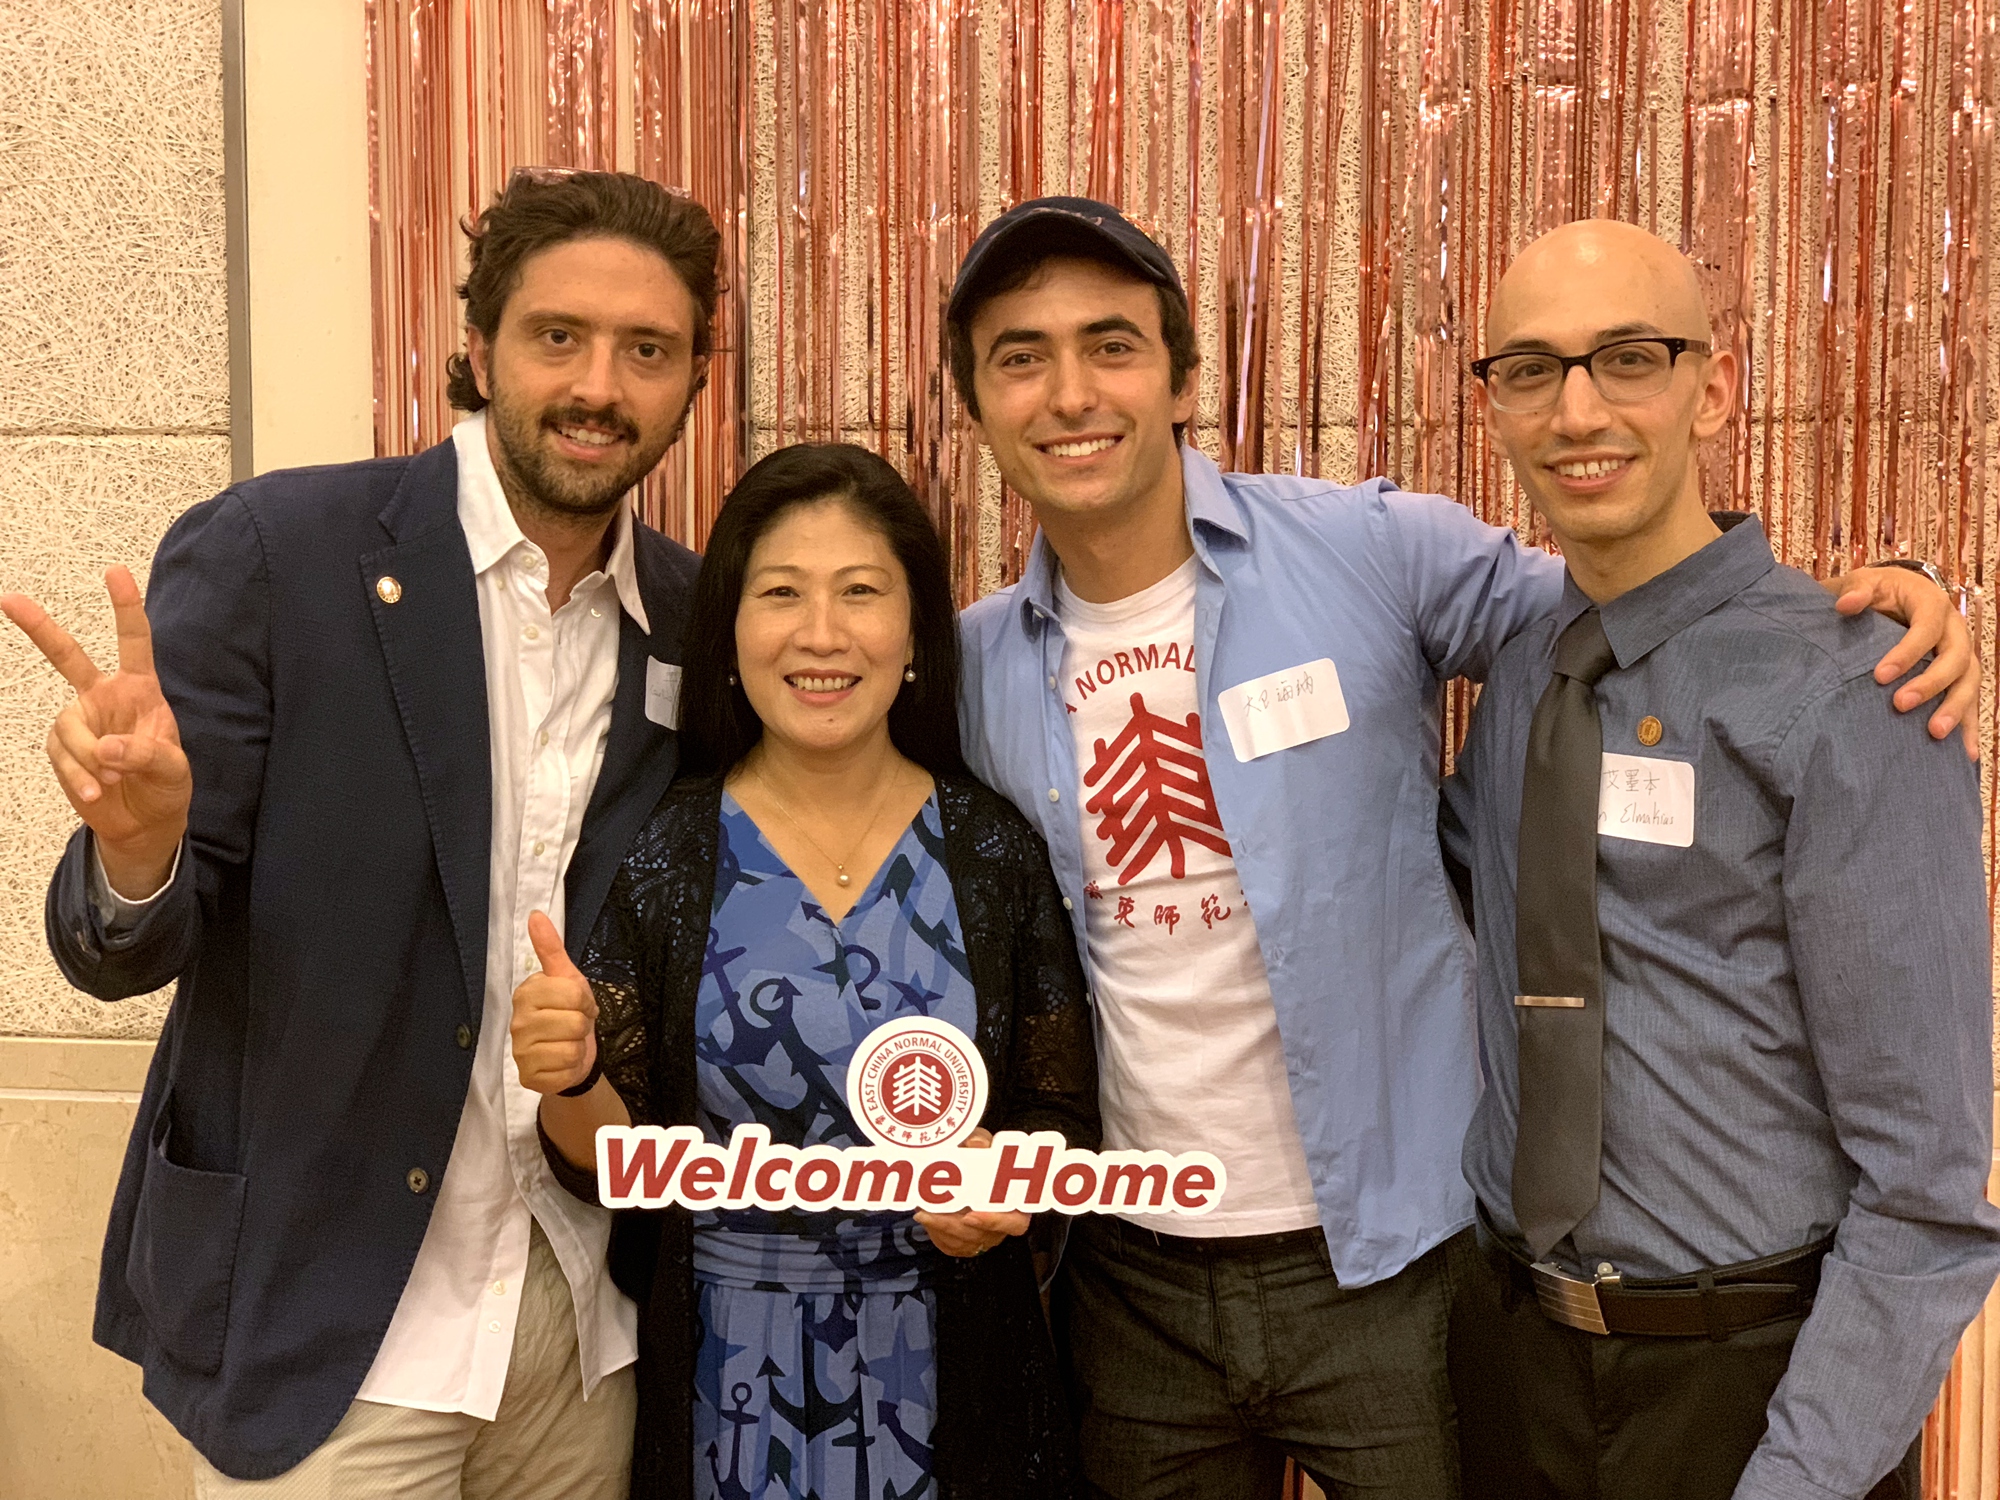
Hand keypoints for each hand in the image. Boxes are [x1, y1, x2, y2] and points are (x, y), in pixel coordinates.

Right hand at [2, 568, 191, 894]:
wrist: (144, 822)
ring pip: (69, 728)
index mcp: (140, 691)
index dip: (126, 607)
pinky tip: (97, 793)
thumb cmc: (166, 786)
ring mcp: (80, 722)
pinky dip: (78, 777)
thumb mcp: (173, 770)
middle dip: (39, 628)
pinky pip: (61, 756)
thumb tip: (105, 749)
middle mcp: (105, 698)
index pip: (134, 643)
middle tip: (10, 599)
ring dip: (88, 760)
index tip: (115, 572)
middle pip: (68, 656)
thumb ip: (146, 754)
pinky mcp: (62, 749)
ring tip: (112, 781)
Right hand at [510, 910, 597, 1094]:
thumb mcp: (567, 978)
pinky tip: (562, 1063)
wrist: (570, 1055)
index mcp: (526, 992)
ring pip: (571, 1047)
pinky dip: (571, 1068)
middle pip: (574, 1021)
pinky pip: (565, 1070)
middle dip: (583, 1025)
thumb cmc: (568, 1012)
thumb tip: (536, 915)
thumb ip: (551, 948)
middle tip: (573, 1026)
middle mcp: (517, 1021)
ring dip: (578, 1047)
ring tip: (568, 1043)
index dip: (586, 1001)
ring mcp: (519, 1051)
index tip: (579, 1005)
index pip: (573, 993)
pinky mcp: (528, 1077)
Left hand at [913, 1129, 1031, 1257]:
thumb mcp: (980, 1144)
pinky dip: (935, 1231)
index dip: (996, 1222)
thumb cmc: (978, 1158)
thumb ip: (980, 1141)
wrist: (961, 1170)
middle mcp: (1000, 1226)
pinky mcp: (964, 1243)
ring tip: (922, 1209)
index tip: (970, 1215)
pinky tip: (924, 1215)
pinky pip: (950, 1244)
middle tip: (932, 1212)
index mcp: (1014, 1204)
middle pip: (981, 1236)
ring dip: (940, 1226)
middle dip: (954, 1225)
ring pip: (962, 1242)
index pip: (1016, 1223)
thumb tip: (976, 1142)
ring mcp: (982, 1238)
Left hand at [1827, 567, 1980, 758]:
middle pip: (1955, 658)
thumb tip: (1846, 604)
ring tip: (1934, 733)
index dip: (1907, 652)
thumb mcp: (1866, 583)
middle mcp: (1954, 631)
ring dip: (1955, 709)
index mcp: (1933, 605)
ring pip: (1969, 683)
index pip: (1927, 629)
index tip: (1879, 676)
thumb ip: (1857, 591)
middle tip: (1900, 704)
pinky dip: (1968, 728)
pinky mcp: (1959, 678)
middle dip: (1931, 684)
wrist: (1895, 596)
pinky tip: (1964, 755)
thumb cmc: (1878, 592)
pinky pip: (1970, 703)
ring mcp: (1961, 655)